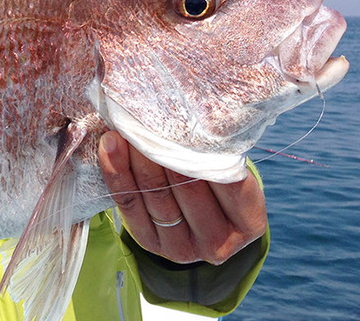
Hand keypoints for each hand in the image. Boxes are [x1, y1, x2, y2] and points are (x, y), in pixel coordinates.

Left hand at [98, 131, 266, 264]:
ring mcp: (182, 249)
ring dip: (137, 159)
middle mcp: (218, 242)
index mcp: (249, 222)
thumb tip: (196, 110)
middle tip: (150, 119)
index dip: (207, 154)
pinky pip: (129, 204)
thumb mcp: (230, 169)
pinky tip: (110, 145)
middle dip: (167, 151)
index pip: (229, 185)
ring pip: (156, 196)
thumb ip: (219, 151)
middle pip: (188, 190)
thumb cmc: (217, 180)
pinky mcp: (150, 243)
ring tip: (126, 129)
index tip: (189, 123)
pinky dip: (117, 172)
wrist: (196, 215)